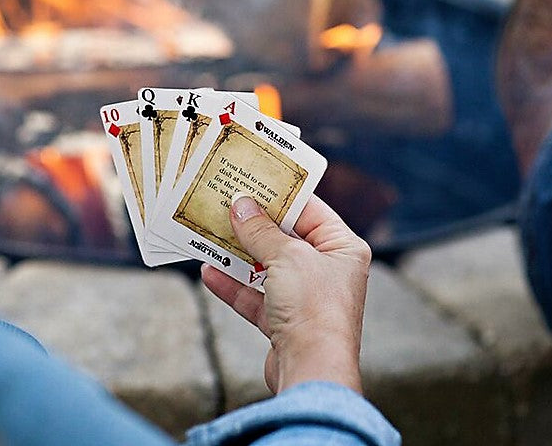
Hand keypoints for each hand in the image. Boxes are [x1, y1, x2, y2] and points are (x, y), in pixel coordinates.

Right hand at [201, 193, 370, 393]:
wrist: (312, 371)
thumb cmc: (313, 308)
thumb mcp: (285, 257)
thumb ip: (260, 231)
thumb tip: (241, 205)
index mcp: (343, 248)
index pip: (310, 210)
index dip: (280, 194)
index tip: (251, 180)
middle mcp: (327, 271)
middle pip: (286, 238)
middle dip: (253, 224)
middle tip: (224, 203)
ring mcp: (306, 297)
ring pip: (267, 267)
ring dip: (239, 254)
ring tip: (210, 233)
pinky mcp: (285, 321)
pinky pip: (255, 296)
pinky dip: (234, 285)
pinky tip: (209, 272)